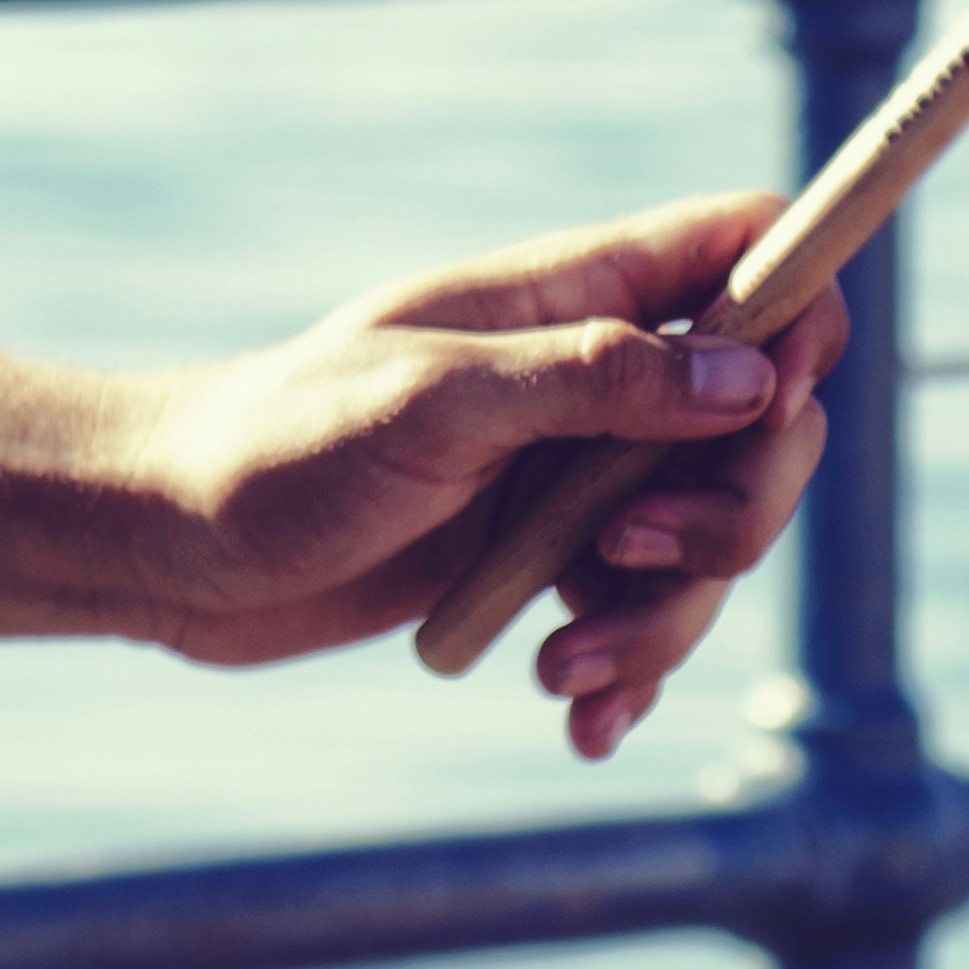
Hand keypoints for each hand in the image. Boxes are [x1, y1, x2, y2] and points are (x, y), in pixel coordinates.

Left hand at [103, 192, 848, 759]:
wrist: (171, 546)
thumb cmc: (280, 447)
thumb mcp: (438, 404)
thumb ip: (593, 382)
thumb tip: (750, 377)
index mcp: (572, 295)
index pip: (743, 248)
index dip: (797, 312)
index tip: (768, 405)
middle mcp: (591, 378)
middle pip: (760, 424)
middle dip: (730, 511)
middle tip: (635, 554)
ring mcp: (571, 474)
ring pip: (704, 541)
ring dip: (663, 620)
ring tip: (562, 667)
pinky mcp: (539, 563)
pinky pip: (638, 617)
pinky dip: (624, 674)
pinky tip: (576, 721)